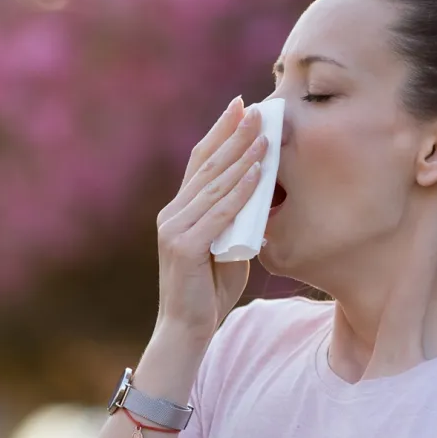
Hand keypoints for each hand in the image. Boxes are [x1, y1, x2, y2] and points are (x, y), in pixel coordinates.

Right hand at [155, 96, 268, 339]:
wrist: (187, 331)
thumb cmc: (210, 292)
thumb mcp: (228, 247)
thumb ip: (236, 221)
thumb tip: (261, 195)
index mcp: (179, 210)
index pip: (199, 161)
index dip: (219, 132)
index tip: (239, 106)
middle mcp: (172, 213)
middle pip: (206, 165)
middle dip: (233, 135)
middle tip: (255, 109)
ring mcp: (174, 229)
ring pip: (214, 185)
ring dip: (242, 157)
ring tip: (264, 134)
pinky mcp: (183, 247)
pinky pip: (219, 213)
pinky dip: (240, 191)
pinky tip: (258, 172)